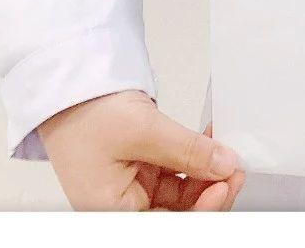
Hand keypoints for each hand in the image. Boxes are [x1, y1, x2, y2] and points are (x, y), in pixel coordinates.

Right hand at [37, 90, 245, 209]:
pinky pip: (175, 171)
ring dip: (206, 173)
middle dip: (209, 191)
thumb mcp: (143, 130)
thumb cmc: (85, 112)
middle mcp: (121, 204)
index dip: (201, 210)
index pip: (166, 223)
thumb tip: (225, 165)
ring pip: (180, 192)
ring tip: (226, 150)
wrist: (70, 82)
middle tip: (235, 167)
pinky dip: (194, 159)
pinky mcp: (140, 166)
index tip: (226, 185)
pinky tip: (211, 143)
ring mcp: (131, 185)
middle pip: (176, 211)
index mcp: (111, 210)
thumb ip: (187, 151)